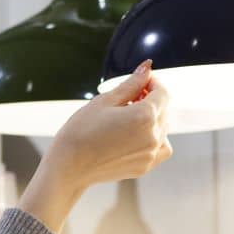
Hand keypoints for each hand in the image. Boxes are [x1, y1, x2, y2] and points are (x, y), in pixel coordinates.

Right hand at [19, 60, 172, 233]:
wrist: (69, 165)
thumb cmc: (82, 130)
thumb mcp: (106, 100)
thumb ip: (132, 84)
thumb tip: (147, 67)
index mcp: (145, 116)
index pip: (162, 92)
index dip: (152, 82)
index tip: (140, 81)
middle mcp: (153, 136)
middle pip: (164, 109)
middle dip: (151, 99)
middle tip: (129, 97)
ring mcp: (151, 153)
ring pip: (163, 128)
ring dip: (153, 118)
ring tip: (128, 116)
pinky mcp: (145, 166)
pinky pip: (161, 148)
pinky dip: (155, 138)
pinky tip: (136, 134)